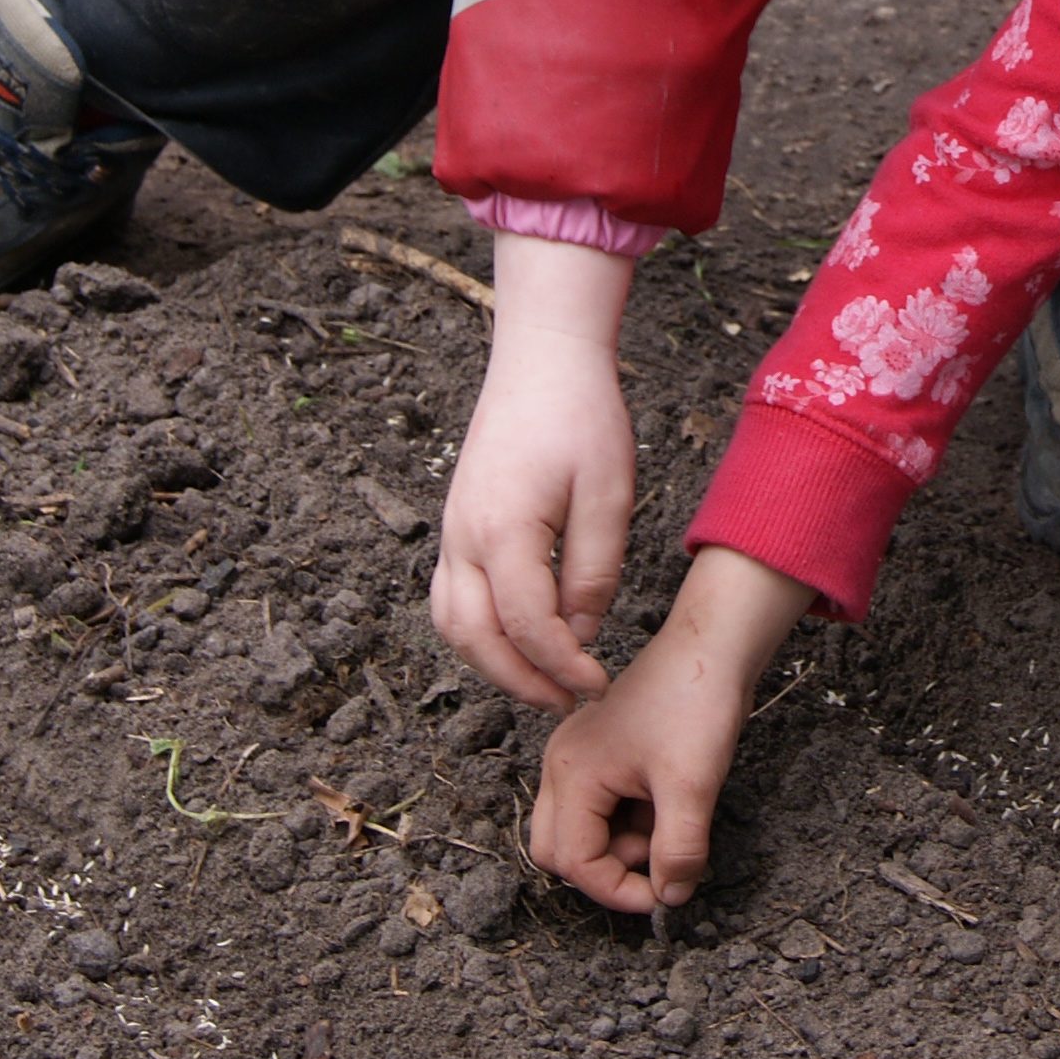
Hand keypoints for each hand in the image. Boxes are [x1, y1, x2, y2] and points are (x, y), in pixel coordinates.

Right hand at [431, 233, 636, 713]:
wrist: (542, 360)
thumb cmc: (581, 417)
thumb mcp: (608, 496)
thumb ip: (593, 571)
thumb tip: (578, 635)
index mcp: (503, 531)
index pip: (525, 626)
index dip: (562, 666)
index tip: (597, 682)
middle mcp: (463, 537)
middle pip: (474, 638)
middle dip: (520, 681)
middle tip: (568, 699)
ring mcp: (451, 530)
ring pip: (451, 623)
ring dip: (491, 662)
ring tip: (542, 679)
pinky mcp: (455, 523)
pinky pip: (450, 596)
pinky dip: (476, 631)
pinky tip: (517, 637)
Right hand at [532, 547, 812, 913]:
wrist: (713, 645)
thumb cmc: (695, 701)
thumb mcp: (692, 785)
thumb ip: (678, 850)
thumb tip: (670, 898)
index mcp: (571, 772)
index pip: (573, 861)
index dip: (617, 890)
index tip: (663, 896)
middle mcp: (563, 765)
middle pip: (560, 850)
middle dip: (607, 870)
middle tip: (656, 861)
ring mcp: (579, 758)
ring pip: (582, 831)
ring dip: (623, 845)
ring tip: (671, 821)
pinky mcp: (602, 754)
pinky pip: (602, 808)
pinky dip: (632, 822)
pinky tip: (669, 803)